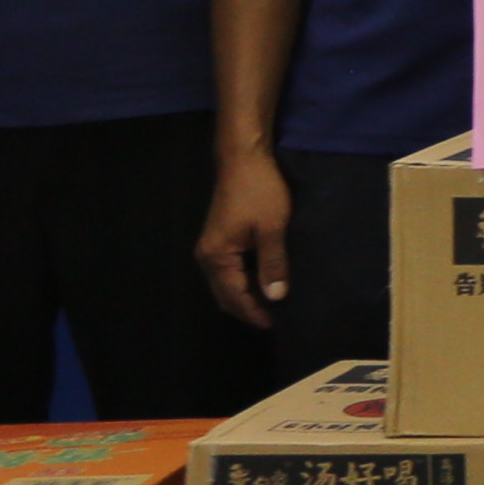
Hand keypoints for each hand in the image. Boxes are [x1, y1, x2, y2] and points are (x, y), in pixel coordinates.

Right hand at [198, 147, 295, 328]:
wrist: (245, 158)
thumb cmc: (260, 191)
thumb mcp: (272, 228)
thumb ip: (273, 263)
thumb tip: (276, 297)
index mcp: (216, 257)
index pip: (235, 297)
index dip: (255, 313)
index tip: (276, 326)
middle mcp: (207, 256)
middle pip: (225, 295)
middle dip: (248, 309)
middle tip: (276, 321)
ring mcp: (211, 247)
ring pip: (226, 284)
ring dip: (246, 296)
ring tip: (273, 306)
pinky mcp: (220, 238)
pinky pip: (229, 271)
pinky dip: (244, 281)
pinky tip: (264, 282)